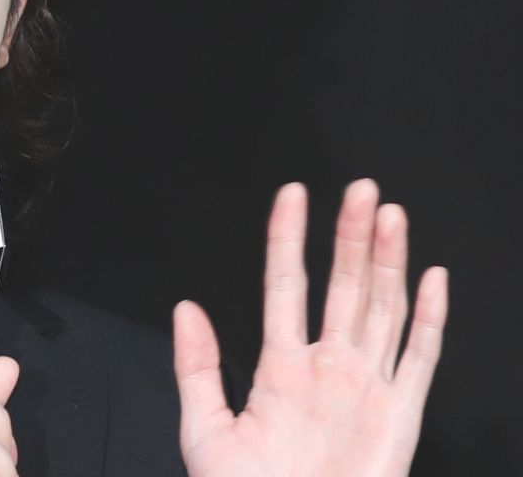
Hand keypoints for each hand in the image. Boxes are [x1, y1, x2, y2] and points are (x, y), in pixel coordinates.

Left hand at [173, 179, 447, 476]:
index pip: (285, 284)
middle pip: (343, 286)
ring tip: (388, 214)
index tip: (291, 194)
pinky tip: (433, 280)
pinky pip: (420, 360)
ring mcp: (366, 388)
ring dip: (387, 261)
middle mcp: (327, 368)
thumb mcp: (206, 428)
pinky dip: (430, 320)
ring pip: (382, 309)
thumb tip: (185, 308)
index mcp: (280, 367)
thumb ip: (197, 367)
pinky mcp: (400, 417)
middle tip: (358, 188)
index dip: (288, 237)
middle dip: (350, 236)